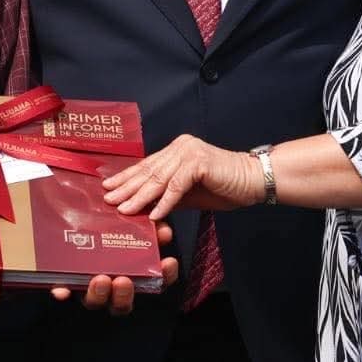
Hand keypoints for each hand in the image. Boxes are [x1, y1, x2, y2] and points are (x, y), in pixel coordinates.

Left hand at [48, 223, 178, 315]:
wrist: (68, 217)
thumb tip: (163, 228)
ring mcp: (85, 287)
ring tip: (100, 280)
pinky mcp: (63, 282)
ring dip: (98, 294)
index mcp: (129, 272)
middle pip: (121, 303)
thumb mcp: (125, 219)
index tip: (167, 262)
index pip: (152, 282)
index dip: (163, 276)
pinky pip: (62, 290)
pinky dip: (62, 291)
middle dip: (124, 294)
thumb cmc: (103, 221)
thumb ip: (145, 223)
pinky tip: (61, 289)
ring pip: (94, 301)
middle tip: (123, 280)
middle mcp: (109, 287)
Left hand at [102, 134, 263, 219]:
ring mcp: (189, 152)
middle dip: (126, 187)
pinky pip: (177, 185)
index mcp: (176, 150)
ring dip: (140, 196)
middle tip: (108, 200)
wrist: (254, 181)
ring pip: (159, 178)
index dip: (126, 178)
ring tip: (125, 209)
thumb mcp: (189, 194)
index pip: (146, 166)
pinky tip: (154, 214)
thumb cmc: (224, 187)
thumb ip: (167, 197)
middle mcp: (180, 147)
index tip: (108, 188)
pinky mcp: (199, 163)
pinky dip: (165, 202)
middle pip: (148, 171)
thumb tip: (143, 208)